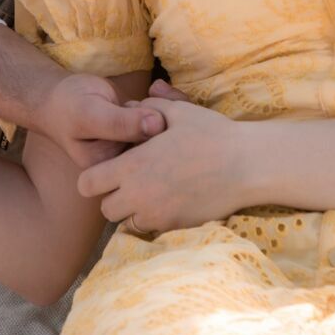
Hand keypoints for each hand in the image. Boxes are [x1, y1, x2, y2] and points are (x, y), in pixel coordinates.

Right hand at [36, 72, 166, 170]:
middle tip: (155, 93)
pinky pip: (166, 118)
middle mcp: (127, 162)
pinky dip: (168, 100)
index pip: (150, 158)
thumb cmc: (69, 106)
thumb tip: (158, 125)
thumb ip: (120, 122)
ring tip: (154, 90)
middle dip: (170, 114)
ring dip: (170, 105)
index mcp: (112, 169)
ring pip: (168, 130)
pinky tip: (155, 87)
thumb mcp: (89, 113)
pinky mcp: (141, 129)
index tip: (143, 108)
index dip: (158, 131)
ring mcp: (136, 145)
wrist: (60, 96)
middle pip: (164, 146)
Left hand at [77, 98, 248, 233]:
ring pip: (127, 222)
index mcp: (133, 166)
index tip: (110, 168)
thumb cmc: (211, 134)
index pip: (88, 184)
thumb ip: (147, 108)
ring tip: (151, 190)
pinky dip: (154, 218)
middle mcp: (140, 196)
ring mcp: (158, 216)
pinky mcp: (176, 227)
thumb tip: (130, 105)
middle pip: (105, 209)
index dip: (94, 177)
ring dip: (133, 209)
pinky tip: (169, 199)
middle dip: (113, 195)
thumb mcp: (178, 112)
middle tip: (130, 180)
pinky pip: (152, 229)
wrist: (245, 166)